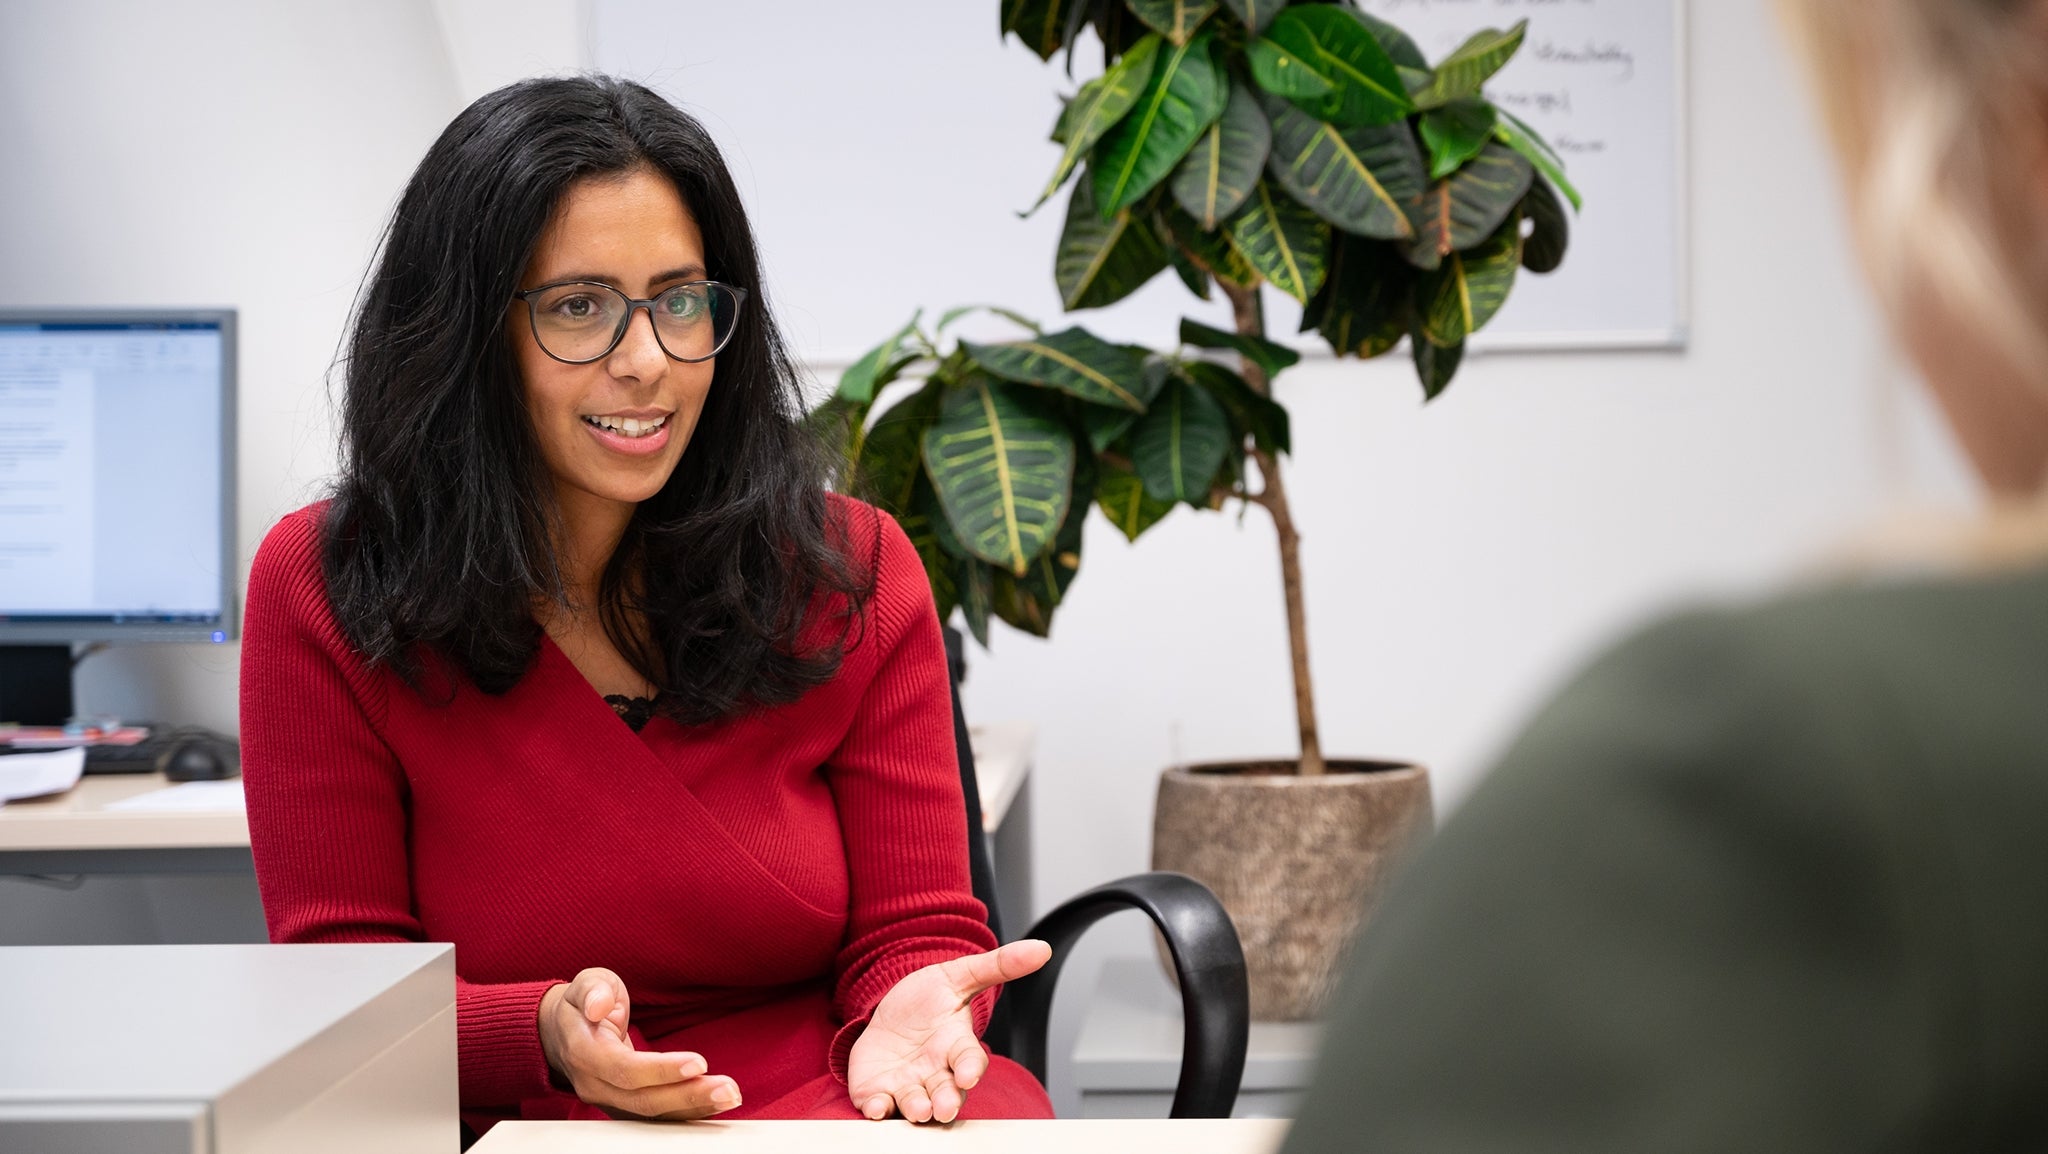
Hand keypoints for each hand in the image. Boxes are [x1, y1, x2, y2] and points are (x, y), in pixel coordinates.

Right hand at [538, 967, 740, 1119]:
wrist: (563, 1030)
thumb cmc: (583, 1002)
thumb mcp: (586, 982)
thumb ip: (593, 990)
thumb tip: (597, 1006)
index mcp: (584, 1052)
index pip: (624, 1070)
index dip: (661, 1071)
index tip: (699, 1063)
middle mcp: (594, 1084)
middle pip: (642, 1101)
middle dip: (687, 1096)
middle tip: (728, 1089)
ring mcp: (607, 1100)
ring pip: (651, 1115)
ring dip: (693, 1108)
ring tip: (731, 1096)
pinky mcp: (623, 1106)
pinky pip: (656, 1117)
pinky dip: (687, 1112)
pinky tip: (716, 1103)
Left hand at [846, 939, 1051, 1122]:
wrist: (888, 1016)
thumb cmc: (928, 1003)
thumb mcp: (958, 976)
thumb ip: (998, 965)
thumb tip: (1041, 949)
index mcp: (956, 1046)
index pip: (970, 1060)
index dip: (970, 1069)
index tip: (968, 1076)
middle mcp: (935, 1072)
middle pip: (947, 1093)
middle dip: (947, 1102)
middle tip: (944, 1108)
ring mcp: (907, 1085)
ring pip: (916, 1104)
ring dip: (916, 1108)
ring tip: (918, 1109)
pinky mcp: (878, 1091)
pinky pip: (879, 1105)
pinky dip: (878, 1109)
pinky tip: (875, 1106)